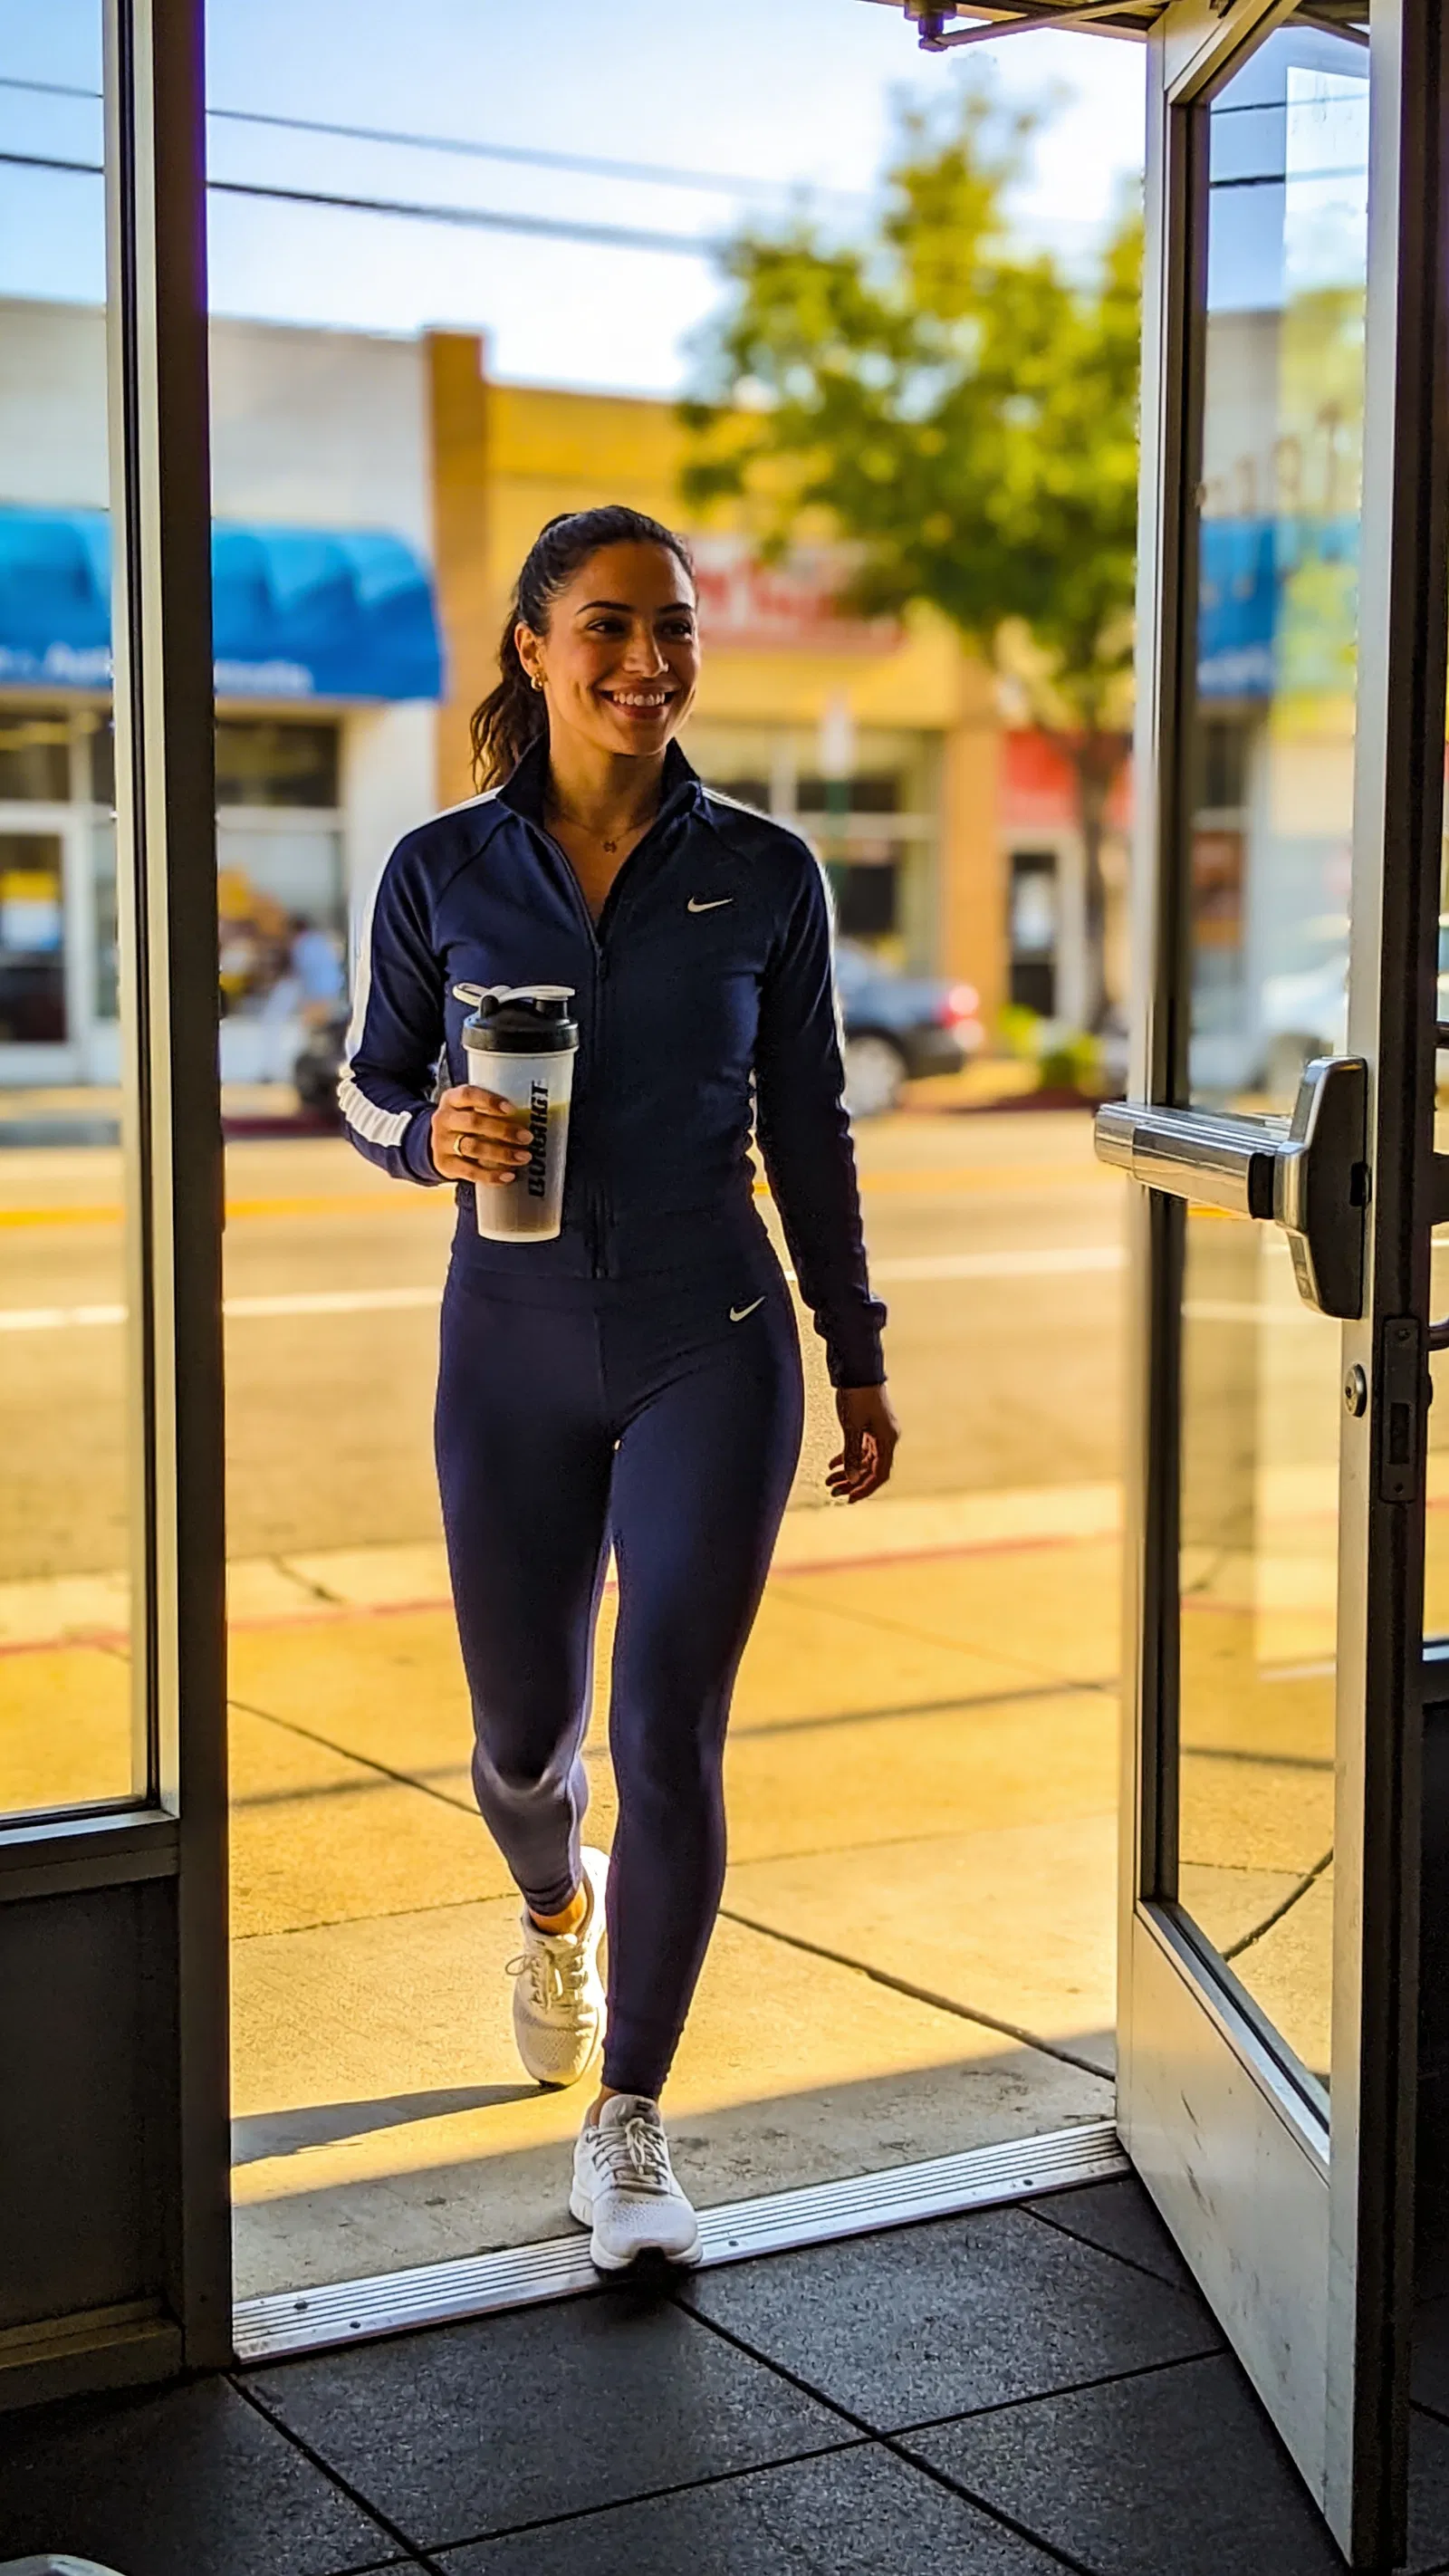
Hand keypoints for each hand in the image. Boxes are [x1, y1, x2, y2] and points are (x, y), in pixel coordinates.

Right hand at [430, 1085, 532, 1184]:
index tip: (512, 1109)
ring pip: (473, 1147)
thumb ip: (491, 1110)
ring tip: (523, 1157)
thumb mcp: (470, 1108)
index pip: (468, 1094)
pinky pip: (469, 1172)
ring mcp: (441, 1143)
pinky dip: (491, 1175)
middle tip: (527, 1137)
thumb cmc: (465, 1122)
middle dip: (503, 1130)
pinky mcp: (444, 1164)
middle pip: (473, 1123)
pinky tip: (508, 1176)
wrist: (437, 1144)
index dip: (490, 1101)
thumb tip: (531, 1117)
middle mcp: (443, 1119)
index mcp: (451, 1099)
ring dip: (501, 1153)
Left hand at [828, 1384, 898, 1503]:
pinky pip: (860, 1448)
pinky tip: (832, 1464)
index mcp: (887, 1440)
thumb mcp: (851, 1427)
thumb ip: (852, 1454)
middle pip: (871, 1469)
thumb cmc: (856, 1395)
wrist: (857, 1368)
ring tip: (829, 1481)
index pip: (879, 1474)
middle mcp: (886, 1438)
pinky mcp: (869, 1425)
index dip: (864, 1489)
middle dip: (852, 1482)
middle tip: (833, 1491)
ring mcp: (878, 1432)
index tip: (848, 1499)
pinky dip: (848, 1457)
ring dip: (848, 1471)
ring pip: (864, 1460)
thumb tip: (852, 1479)